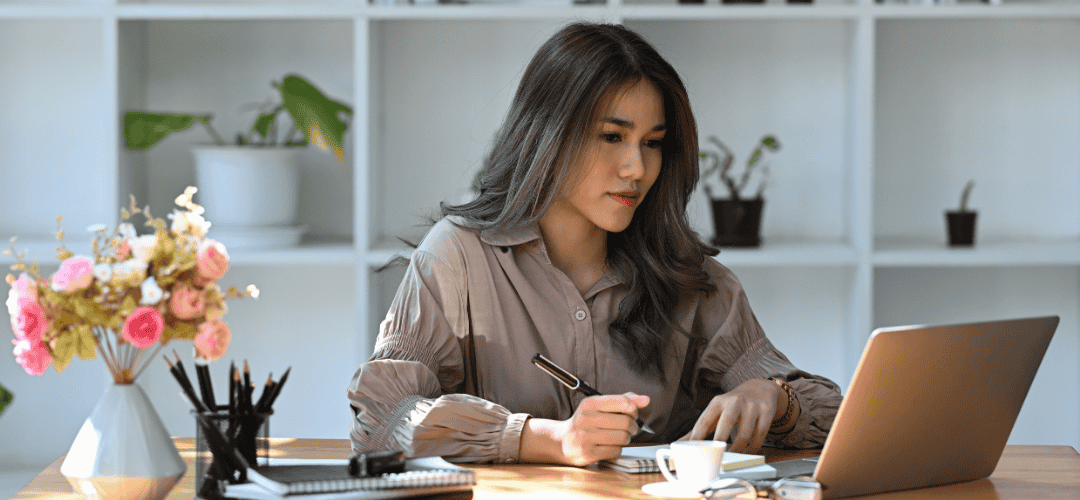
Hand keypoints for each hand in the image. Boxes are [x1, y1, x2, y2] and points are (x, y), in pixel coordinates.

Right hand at [520, 392, 648, 466]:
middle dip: (633, 427)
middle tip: (629, 428)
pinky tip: (609, 446)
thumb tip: (645, 399)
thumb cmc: (585, 422)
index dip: (634, 409)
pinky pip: (615, 451)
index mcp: (590, 403)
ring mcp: (586, 436)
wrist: (561, 441)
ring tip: (619, 437)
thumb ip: (622, 401)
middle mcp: (586, 418)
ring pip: (622, 437)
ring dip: (626, 439)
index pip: (623, 402)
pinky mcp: (588, 453)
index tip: (633, 414)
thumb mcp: (599, 406)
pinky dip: (617, 449)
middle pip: (625, 422)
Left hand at [679, 379, 782, 453]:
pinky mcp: (766, 412)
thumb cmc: (733, 405)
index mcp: (718, 402)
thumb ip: (700, 427)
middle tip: (716, 459)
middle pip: (725, 425)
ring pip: (744, 435)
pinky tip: (748, 452)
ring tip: (733, 458)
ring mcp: (751, 406)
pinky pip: (760, 436)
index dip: (697, 437)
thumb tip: (679, 444)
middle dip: (720, 444)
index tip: (692, 452)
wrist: (759, 389)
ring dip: (738, 451)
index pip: (704, 420)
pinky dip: (753, 448)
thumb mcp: (716, 410)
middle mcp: (734, 402)